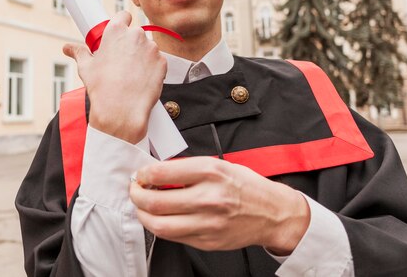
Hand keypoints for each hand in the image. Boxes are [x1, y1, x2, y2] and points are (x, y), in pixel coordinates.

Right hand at [63, 11, 166, 143]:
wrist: (121, 109)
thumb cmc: (101, 87)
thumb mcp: (86, 67)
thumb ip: (79, 52)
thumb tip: (68, 48)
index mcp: (116, 30)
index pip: (124, 15)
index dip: (122, 23)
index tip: (120, 34)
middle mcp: (136, 34)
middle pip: (136, 33)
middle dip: (131, 44)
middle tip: (123, 60)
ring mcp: (152, 48)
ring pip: (148, 47)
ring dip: (142, 56)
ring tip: (132, 73)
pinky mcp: (163, 62)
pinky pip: (158, 61)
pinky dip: (152, 68)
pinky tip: (142, 79)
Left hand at [129, 157, 309, 253]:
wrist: (272, 213)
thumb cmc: (245, 186)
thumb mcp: (219, 165)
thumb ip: (188, 168)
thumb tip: (156, 173)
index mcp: (210, 172)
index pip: (162, 173)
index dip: (143, 174)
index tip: (140, 174)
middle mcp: (208, 198)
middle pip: (155, 202)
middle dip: (136, 195)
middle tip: (135, 190)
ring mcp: (208, 223)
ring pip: (159, 225)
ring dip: (143, 215)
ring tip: (143, 207)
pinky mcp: (207, 241)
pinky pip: (173, 236)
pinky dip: (160, 226)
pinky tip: (160, 218)